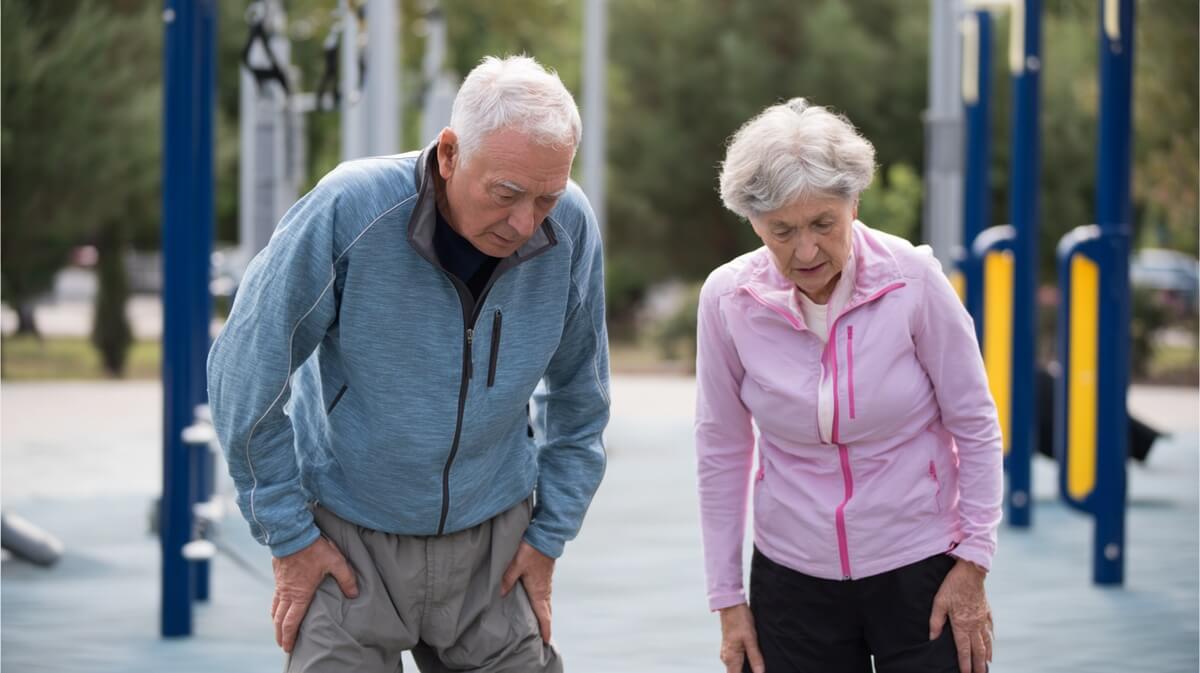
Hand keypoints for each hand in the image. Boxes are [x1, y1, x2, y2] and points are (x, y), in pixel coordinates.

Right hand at [270, 536, 358, 652]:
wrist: (292, 532)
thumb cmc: (314, 548)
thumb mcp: (336, 562)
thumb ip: (346, 579)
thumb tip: (354, 595)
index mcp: (300, 594)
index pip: (292, 621)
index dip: (289, 636)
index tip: (288, 647)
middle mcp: (287, 592)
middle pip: (279, 619)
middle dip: (280, 634)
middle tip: (283, 645)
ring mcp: (280, 584)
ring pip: (274, 608)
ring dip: (276, 621)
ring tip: (279, 629)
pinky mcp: (277, 575)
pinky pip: (275, 595)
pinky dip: (275, 606)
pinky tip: (280, 605)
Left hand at [501, 541, 555, 641]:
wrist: (546, 535)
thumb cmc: (532, 550)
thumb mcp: (517, 564)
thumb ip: (507, 578)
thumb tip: (500, 594)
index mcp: (539, 590)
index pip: (544, 614)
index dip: (545, 628)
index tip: (547, 641)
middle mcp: (545, 589)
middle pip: (546, 611)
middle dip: (545, 624)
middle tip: (545, 638)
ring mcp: (546, 583)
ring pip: (546, 603)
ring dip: (544, 614)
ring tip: (541, 624)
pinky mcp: (545, 576)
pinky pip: (545, 595)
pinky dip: (543, 604)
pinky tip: (537, 602)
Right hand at [718, 603, 764, 672]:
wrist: (731, 605)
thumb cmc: (740, 619)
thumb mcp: (751, 639)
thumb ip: (755, 658)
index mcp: (731, 658)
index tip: (757, 672)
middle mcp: (726, 657)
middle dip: (748, 672)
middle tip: (760, 668)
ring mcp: (727, 652)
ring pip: (736, 668)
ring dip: (747, 669)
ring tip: (758, 664)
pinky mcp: (729, 648)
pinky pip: (736, 661)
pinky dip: (744, 662)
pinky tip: (753, 658)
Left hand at [929, 558, 992, 672]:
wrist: (970, 571)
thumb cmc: (952, 586)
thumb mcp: (939, 602)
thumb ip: (935, 622)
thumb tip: (932, 639)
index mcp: (962, 625)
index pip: (963, 650)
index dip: (964, 664)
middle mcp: (974, 625)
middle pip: (978, 650)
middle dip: (978, 665)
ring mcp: (982, 619)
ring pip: (987, 642)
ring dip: (986, 655)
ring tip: (987, 665)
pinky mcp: (987, 611)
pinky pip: (990, 629)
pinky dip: (992, 640)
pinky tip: (992, 644)